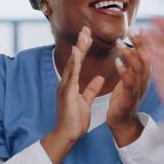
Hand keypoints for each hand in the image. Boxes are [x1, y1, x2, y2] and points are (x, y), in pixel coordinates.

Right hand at [41, 27, 106, 163]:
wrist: (67, 135)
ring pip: (72, 64)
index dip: (83, 48)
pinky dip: (74, 63)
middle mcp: (67, 82)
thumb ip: (91, 88)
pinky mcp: (66, 93)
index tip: (88, 34)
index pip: (79, 62)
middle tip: (86, 27)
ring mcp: (65, 87)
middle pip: (74, 59)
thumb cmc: (74, 120)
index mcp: (71, 83)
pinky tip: (78, 53)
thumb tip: (98, 77)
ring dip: (78, 49)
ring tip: (83, 35)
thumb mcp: (86, 101)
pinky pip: (71, 76)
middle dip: (81, 43)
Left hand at [105, 36, 149, 146]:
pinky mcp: (129, 98)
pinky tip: (117, 62)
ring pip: (138, 69)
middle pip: (147, 59)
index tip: (142, 28)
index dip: (147, 42)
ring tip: (120, 43)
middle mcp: (145, 82)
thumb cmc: (125, 99)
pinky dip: (123, 71)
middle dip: (141, 44)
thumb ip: (133, 64)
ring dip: (130, 54)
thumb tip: (135, 48)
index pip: (150, 56)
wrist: (122, 122)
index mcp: (145, 77)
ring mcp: (138, 90)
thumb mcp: (131, 79)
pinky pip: (128, 83)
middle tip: (134, 30)